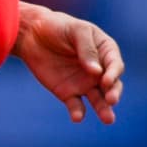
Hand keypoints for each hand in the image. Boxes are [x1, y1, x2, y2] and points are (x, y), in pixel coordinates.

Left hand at [12, 2, 123, 124]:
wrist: (32, 33)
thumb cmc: (58, 26)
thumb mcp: (75, 29)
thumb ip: (86, 48)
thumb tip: (96, 72)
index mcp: (105, 52)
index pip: (115, 65)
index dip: (113, 74)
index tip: (106, 80)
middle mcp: (99, 71)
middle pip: (111, 86)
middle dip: (114, 94)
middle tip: (111, 100)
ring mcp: (84, 83)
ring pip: (98, 100)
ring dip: (104, 110)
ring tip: (108, 119)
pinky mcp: (68, 93)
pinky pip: (76, 105)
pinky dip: (78, 112)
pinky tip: (77, 117)